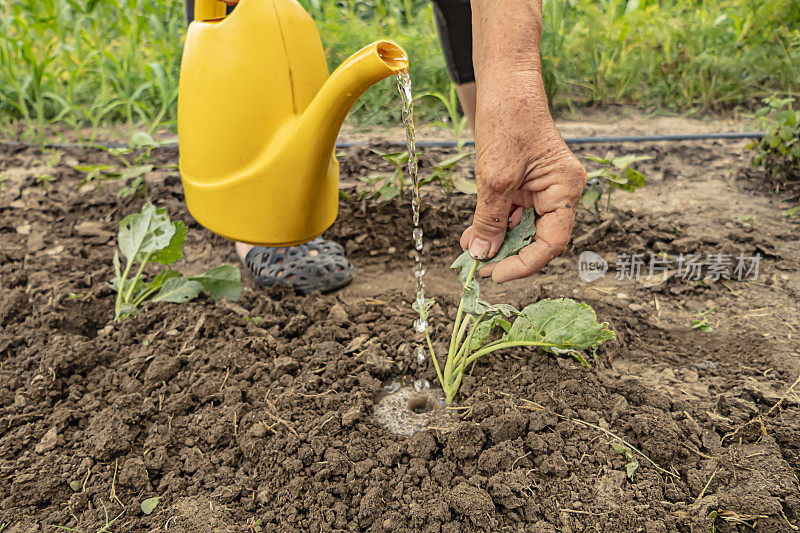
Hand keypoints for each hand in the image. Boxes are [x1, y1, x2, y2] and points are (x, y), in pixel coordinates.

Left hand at [460, 68, 586, 282]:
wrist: (504, 82)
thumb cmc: (508, 119)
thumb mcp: (494, 177)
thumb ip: (489, 219)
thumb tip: (482, 254)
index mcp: (565, 189)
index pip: (551, 242)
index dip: (524, 264)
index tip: (496, 274)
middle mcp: (559, 191)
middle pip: (537, 238)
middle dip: (507, 252)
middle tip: (478, 265)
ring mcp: (542, 188)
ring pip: (521, 227)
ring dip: (495, 240)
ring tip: (470, 248)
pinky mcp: (525, 183)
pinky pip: (511, 213)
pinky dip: (492, 223)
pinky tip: (473, 233)